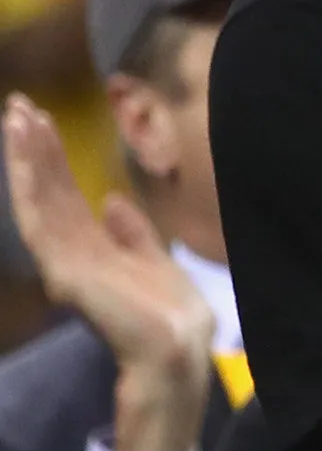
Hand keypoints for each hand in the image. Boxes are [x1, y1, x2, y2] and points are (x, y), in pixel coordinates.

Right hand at [6, 94, 209, 450]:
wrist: (175, 344)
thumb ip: (131, 232)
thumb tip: (111, 201)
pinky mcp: (64, 269)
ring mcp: (64, 259)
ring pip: (39, 199)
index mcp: (93, 247)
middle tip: (18, 105)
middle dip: (33, 148)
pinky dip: (32, 190)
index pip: (65, 195)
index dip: (51, 158)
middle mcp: (71, 250)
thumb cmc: (168, 309)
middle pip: (47, 190)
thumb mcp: (153, 258)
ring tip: (17, 119)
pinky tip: (24, 161)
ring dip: (27, 159)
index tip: (41, 120)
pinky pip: (41, 222)